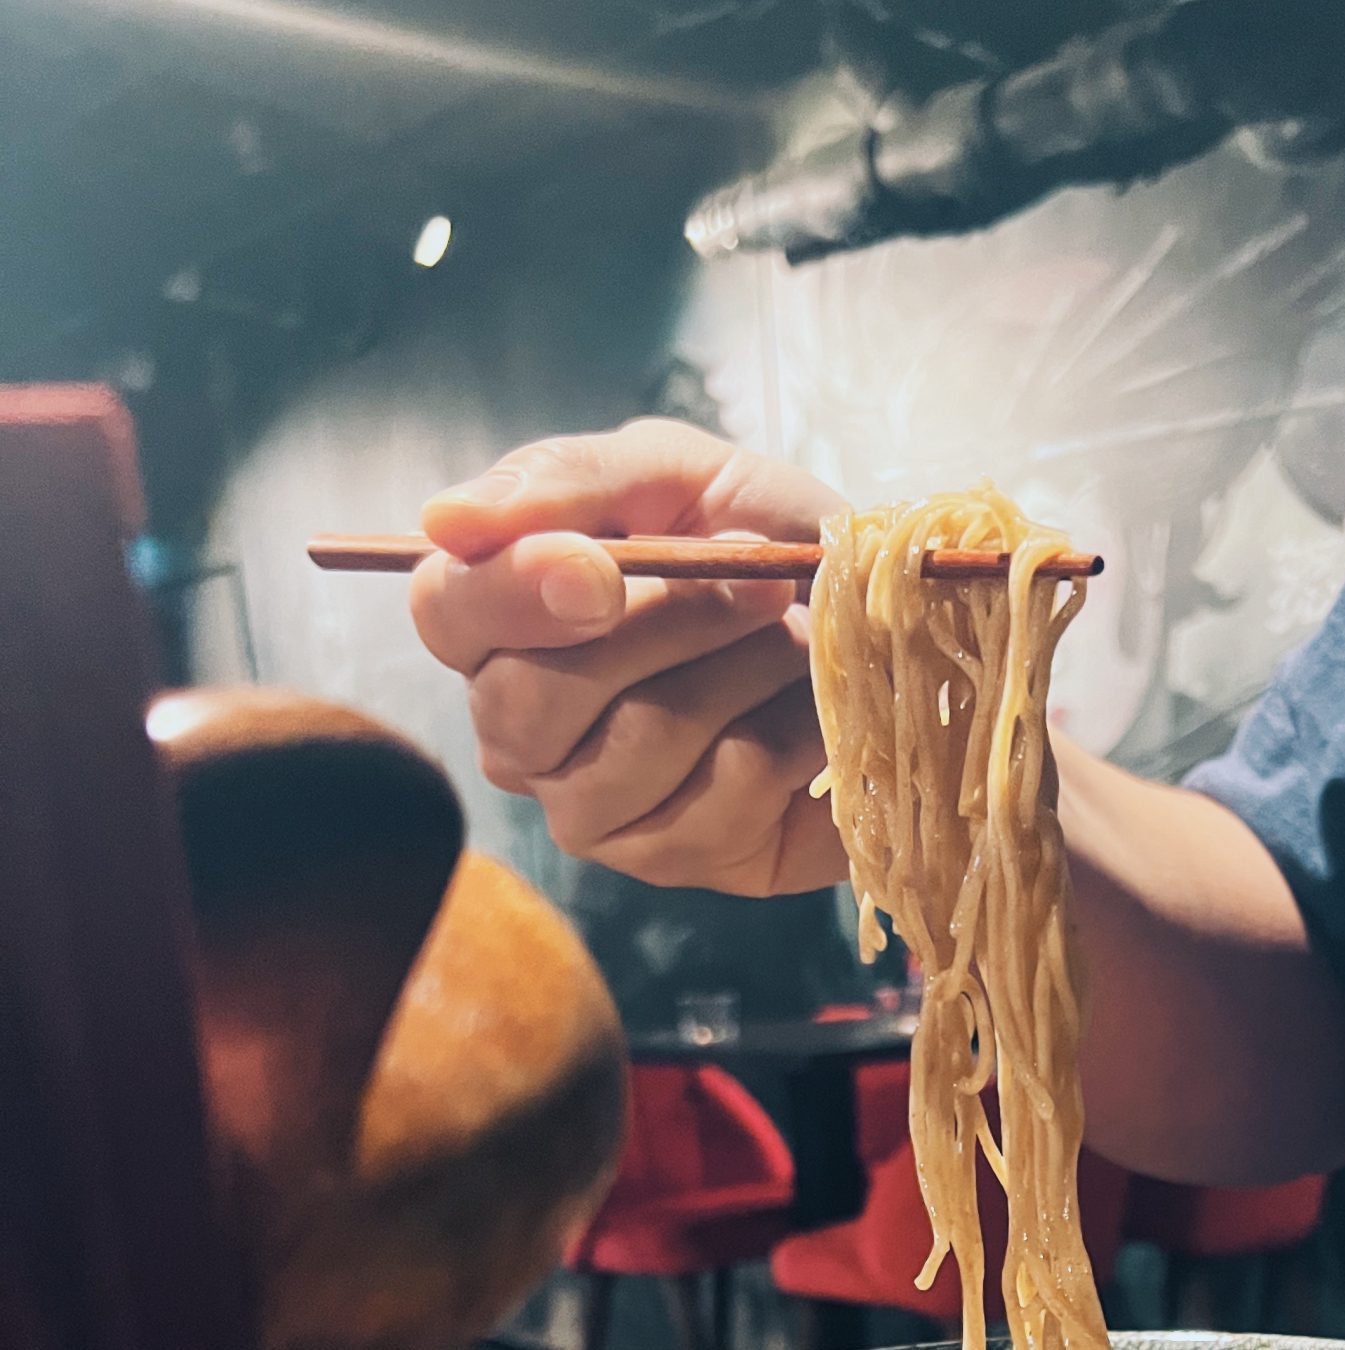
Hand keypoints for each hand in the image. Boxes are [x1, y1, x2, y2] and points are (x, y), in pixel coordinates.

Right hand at [410, 419, 847, 892]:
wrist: (880, 636)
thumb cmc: (762, 549)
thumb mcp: (677, 476)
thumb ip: (567, 481)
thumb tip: (447, 519)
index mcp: (500, 621)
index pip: (445, 612)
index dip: (511, 593)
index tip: (598, 570)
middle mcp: (523, 729)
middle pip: (529, 697)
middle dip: (665, 624)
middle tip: (760, 580)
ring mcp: (591, 809)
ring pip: (634, 745)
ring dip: (742, 671)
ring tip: (794, 641)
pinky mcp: (676, 860)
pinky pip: (721, 795)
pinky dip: (790, 732)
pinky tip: (811, 712)